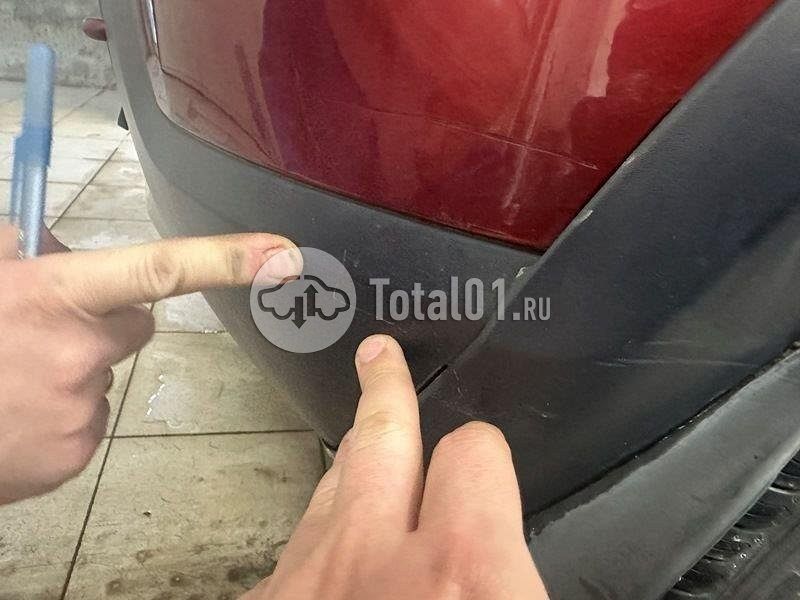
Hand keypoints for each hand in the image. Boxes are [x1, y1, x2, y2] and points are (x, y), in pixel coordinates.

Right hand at [0, 224, 299, 503]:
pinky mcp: (75, 453)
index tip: (284, 254)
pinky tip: (17, 413)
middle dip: (101, 325)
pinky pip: (88, 420)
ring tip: (13, 378)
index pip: (161, 269)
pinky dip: (60, 415)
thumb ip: (19, 250)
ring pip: (104, 375)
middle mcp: (82, 352)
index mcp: (57, 295)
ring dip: (72, 372)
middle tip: (38, 334)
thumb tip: (45, 240)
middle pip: (135, 325)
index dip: (227, 258)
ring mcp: (82, 408)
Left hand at [245, 335, 548, 599]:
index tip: (480, 456)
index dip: (481, 452)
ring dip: (353, 463)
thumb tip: (512, 551)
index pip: (475, 455)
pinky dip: (319, 540)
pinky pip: (295, 548)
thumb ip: (515, 572)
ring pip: (330, 485)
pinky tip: (331, 551)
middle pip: (381, 436)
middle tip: (380, 358)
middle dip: (386, 391)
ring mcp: (308, 583)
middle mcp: (376, 562)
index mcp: (464, 569)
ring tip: (360, 436)